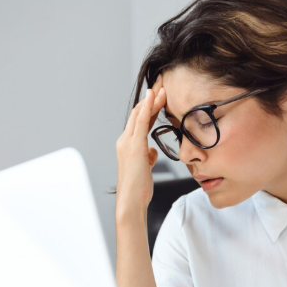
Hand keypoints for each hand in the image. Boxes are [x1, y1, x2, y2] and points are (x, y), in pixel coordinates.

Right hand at [115, 78, 166, 214]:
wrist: (131, 202)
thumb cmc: (138, 189)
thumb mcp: (145, 169)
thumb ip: (148, 157)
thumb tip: (153, 151)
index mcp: (128, 146)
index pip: (140, 121)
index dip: (150, 107)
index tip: (161, 95)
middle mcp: (125, 141)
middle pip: (138, 113)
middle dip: (150, 98)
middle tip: (162, 84)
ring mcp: (127, 143)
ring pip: (139, 115)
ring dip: (151, 100)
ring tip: (161, 88)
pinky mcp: (133, 147)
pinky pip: (140, 122)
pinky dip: (146, 108)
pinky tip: (152, 97)